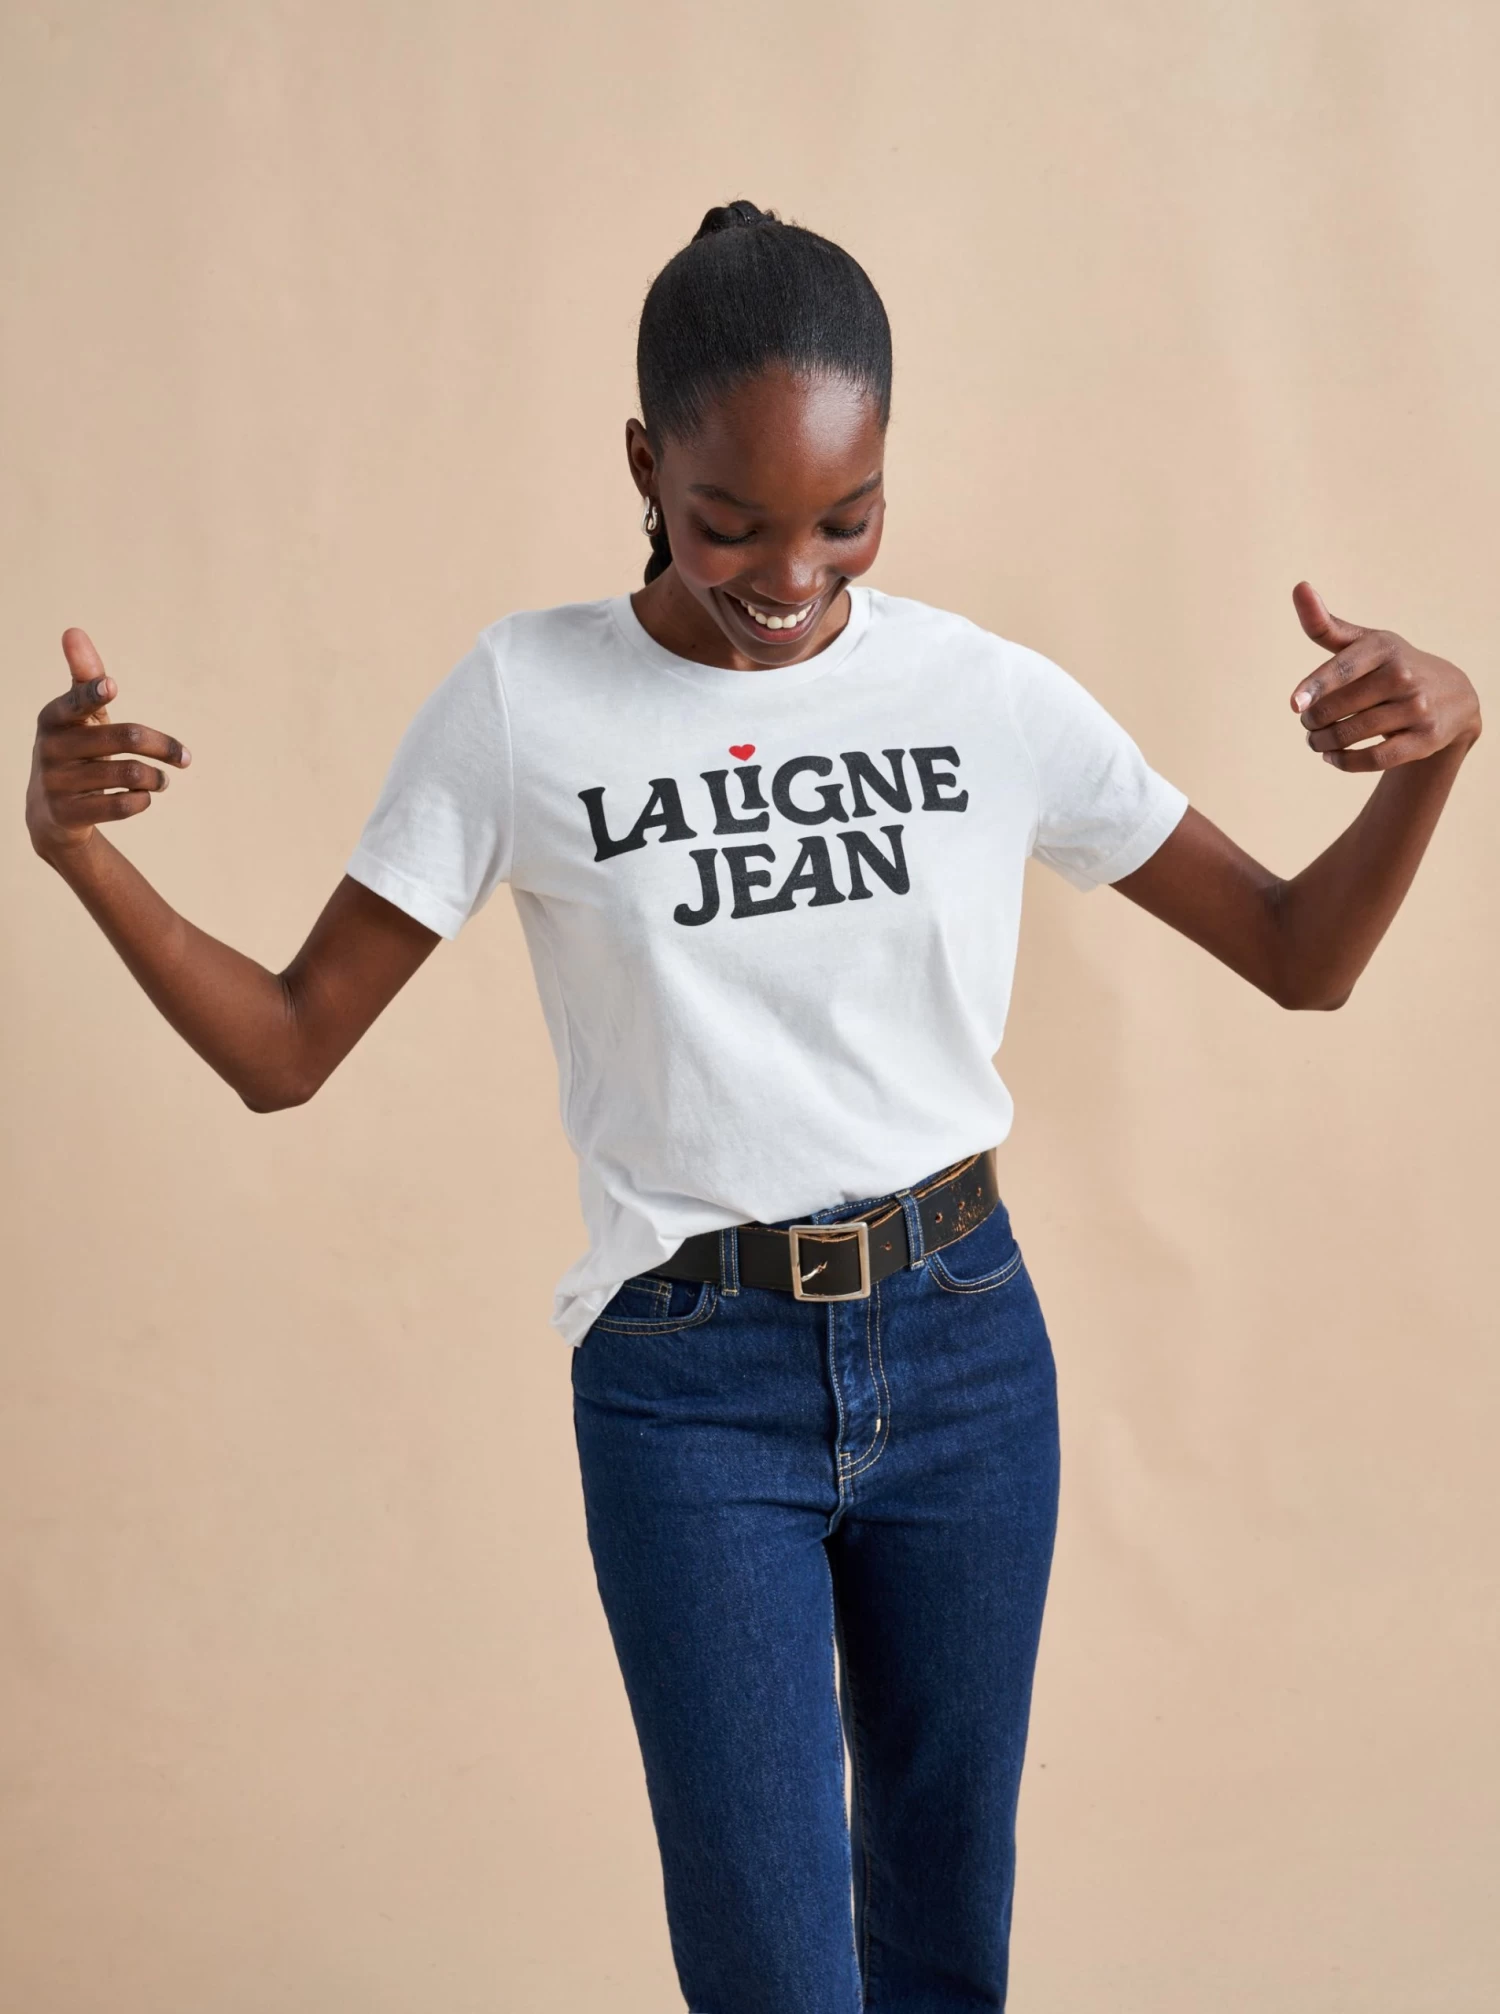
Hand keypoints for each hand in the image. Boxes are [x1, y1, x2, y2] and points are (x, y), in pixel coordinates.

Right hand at [27, 629, 191, 860]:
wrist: (50, 813)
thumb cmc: (75, 750)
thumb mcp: (78, 716)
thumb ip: (84, 677)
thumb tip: (73, 630)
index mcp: (54, 717)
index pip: (76, 702)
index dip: (93, 694)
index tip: (112, 687)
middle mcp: (50, 748)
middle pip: (125, 737)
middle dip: (164, 747)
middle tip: (185, 758)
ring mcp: (56, 783)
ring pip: (129, 773)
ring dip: (157, 777)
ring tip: (164, 780)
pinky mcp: (68, 814)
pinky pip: (122, 805)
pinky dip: (143, 798)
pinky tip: (144, 796)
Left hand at [1290, 582, 1480, 769]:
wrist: (1453, 696)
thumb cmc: (1392, 667)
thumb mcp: (1366, 643)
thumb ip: (1327, 625)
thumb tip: (1299, 587)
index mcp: (1384, 649)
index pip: (1344, 668)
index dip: (1316, 687)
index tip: (1295, 705)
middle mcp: (1403, 676)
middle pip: (1339, 708)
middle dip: (1312, 721)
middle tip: (1307, 724)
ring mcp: (1417, 708)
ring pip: (1352, 734)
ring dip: (1322, 743)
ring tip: (1316, 741)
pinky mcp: (1424, 739)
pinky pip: (1374, 759)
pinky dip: (1344, 762)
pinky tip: (1332, 757)